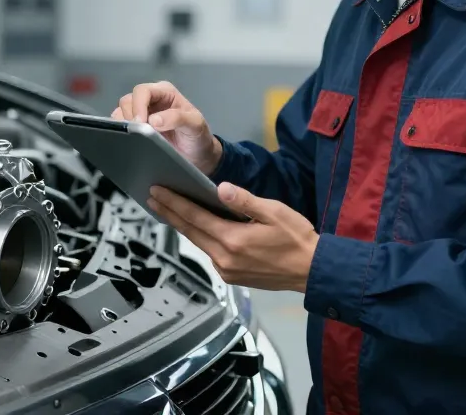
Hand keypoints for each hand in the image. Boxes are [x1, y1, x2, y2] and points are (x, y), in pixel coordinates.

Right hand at [113, 81, 221, 174]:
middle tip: (138, 134)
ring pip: (121, 113)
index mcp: (164, 92)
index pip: (142, 91)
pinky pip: (120, 126)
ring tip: (135, 139)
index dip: (138, 105)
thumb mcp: (195, 125)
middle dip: (130, 117)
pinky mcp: (135, 128)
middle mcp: (150, 100)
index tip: (140, 124)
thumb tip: (153, 120)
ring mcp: (141, 114)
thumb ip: (177, 119)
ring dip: (124, 126)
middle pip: (128, 101)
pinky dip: (120, 133)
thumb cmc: (198, 137)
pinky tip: (129, 141)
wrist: (197, 157)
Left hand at [148, 182, 318, 292]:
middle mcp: (225, 258)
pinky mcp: (232, 277)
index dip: (173, 203)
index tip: (157, 192)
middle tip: (153, 198)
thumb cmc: (297, 239)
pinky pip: (210, 254)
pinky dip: (201, 239)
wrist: (312, 271)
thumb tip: (220, 188)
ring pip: (199, 243)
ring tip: (169, 210)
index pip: (194, 217)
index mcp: (233, 240)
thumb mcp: (273, 212)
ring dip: (183, 226)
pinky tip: (198, 229)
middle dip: (170, 213)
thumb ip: (244, 200)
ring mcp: (227, 270)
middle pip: (190, 232)